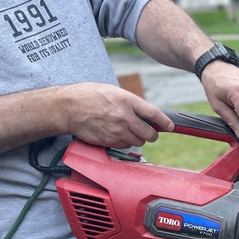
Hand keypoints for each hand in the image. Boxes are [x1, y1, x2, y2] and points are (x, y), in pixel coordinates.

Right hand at [57, 82, 173, 147]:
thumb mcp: (113, 91)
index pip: (154, 114)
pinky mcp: (108, 141)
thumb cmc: (89, 96)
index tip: (170, 126)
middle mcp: (124, 117)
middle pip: (149, 134)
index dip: (165, 122)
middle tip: (148, 132)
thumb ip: (130, 103)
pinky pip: (124, 146)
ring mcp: (116, 131)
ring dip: (137, 138)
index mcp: (127, 100)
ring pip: (138, 142)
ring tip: (127, 130)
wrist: (67, 107)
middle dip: (151, 135)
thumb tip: (145, 114)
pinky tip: (116, 134)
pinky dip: (124, 143)